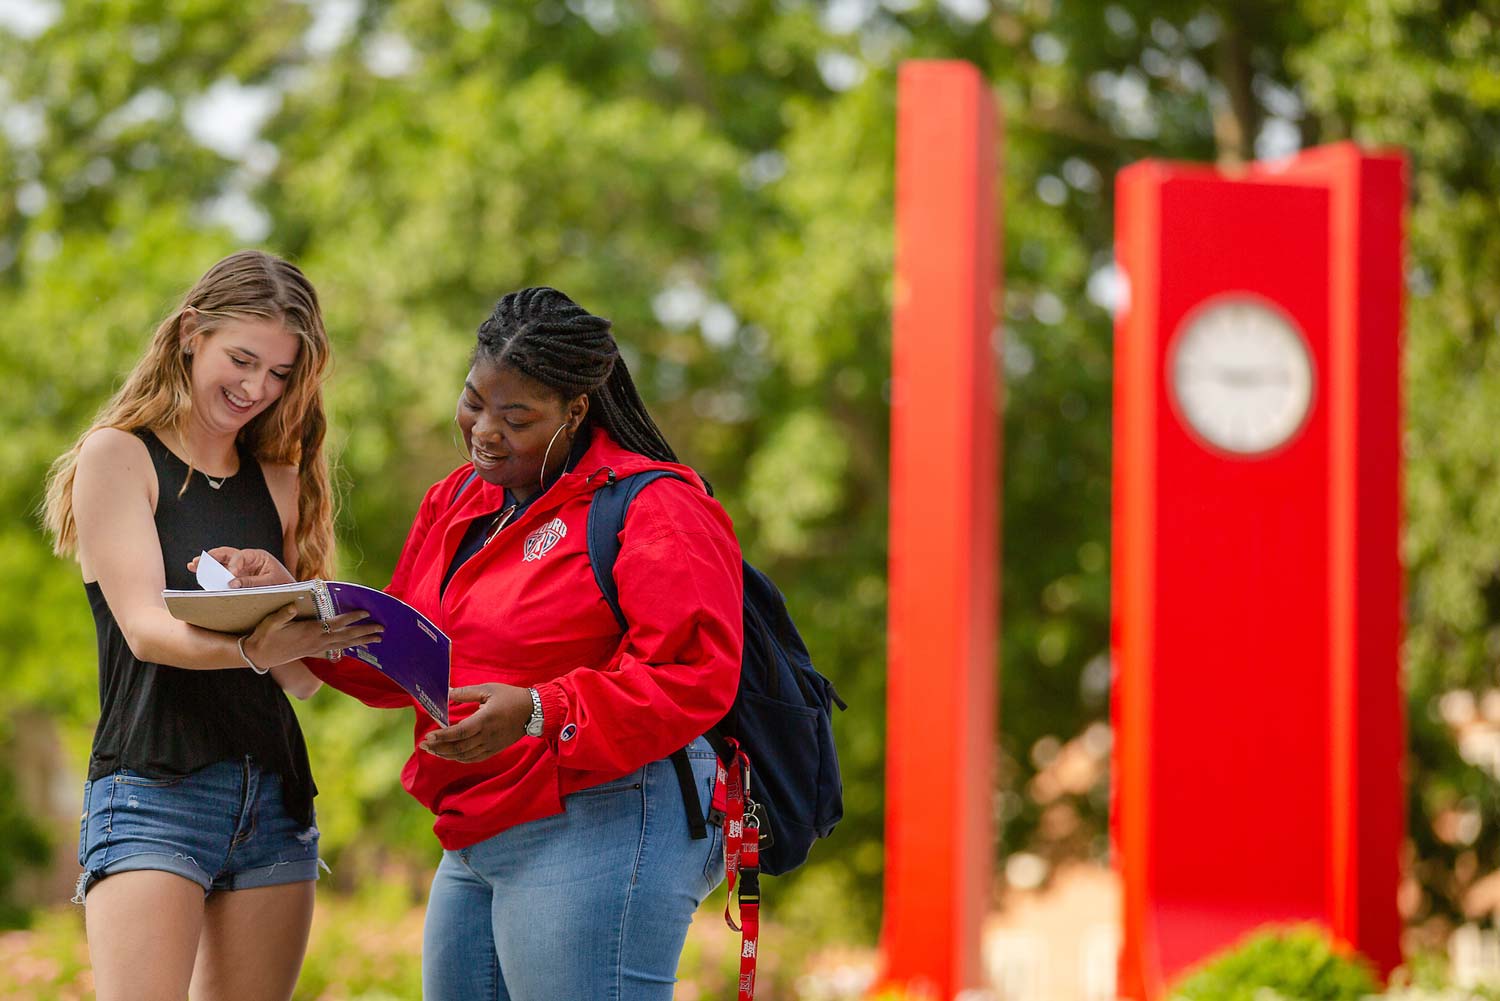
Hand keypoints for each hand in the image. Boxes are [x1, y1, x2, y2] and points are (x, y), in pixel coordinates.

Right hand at [188, 548, 292, 587]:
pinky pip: (221, 572)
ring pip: (221, 562)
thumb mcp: (271, 584)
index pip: (241, 557)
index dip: (233, 566)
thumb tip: (231, 584)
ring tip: (193, 565)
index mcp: (258, 556)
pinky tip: (197, 571)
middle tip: (198, 561)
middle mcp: (247, 559)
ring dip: (207, 563)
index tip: (229, 577)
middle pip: (227, 554)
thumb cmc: (284, 585)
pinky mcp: (236, 576)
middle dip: (212, 557)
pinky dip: (210, 572)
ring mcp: (240, 567)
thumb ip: (252, 583)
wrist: (290, 593)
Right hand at [243, 605, 384, 667]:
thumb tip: (292, 606)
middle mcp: (317, 641)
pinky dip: (348, 649)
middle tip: (382, 629)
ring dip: (362, 641)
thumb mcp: (270, 623)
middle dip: (365, 632)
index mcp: (310, 631)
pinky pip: (335, 651)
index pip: (335, 623)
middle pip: (346, 636)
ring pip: (344, 645)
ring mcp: (316, 649)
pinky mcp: (313, 653)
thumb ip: (282, 615)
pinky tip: (357, 649)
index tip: (366, 612)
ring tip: (377, 639)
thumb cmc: (264, 636)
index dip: (351, 618)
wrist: (258, 655)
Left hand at [421, 684, 533, 762]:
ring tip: (434, 751)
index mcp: (485, 720)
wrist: (533, 711)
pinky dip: (460, 758)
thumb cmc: (510, 697)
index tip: (429, 737)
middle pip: (459, 747)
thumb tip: (446, 692)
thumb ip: (466, 693)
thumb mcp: (488, 689)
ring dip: (447, 755)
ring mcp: (491, 745)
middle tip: (425, 745)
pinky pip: (474, 758)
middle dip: (439, 748)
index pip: (459, 732)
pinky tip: (450, 755)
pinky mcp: (494, 750)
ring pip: (465, 755)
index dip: (442, 737)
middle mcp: (487, 736)